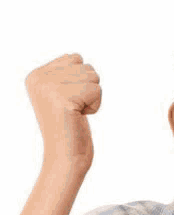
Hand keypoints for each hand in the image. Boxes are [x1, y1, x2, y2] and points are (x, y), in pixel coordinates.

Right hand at [25, 53, 100, 170]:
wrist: (65, 158)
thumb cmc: (69, 127)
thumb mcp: (62, 93)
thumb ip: (66, 72)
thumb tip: (76, 56)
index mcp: (36, 75)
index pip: (75, 58)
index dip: (80, 82)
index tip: (67, 102)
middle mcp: (39, 79)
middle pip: (86, 66)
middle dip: (88, 89)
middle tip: (73, 110)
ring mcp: (49, 88)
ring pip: (93, 77)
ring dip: (92, 98)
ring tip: (76, 114)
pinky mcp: (64, 100)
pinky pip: (97, 90)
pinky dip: (95, 106)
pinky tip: (80, 118)